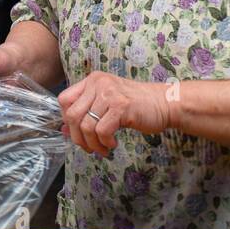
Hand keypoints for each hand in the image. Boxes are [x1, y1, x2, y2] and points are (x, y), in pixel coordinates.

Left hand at [58, 72, 181, 156]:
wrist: (166, 103)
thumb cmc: (137, 106)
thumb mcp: (107, 104)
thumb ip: (86, 114)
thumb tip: (63, 130)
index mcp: (93, 80)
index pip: (64, 99)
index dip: (66, 120)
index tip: (78, 132)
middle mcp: (98, 83)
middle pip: (71, 115)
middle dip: (78, 137)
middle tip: (89, 147)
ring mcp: (109, 93)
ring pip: (86, 126)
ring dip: (93, 144)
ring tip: (103, 148)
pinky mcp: (121, 106)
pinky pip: (101, 130)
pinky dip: (105, 142)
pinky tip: (113, 143)